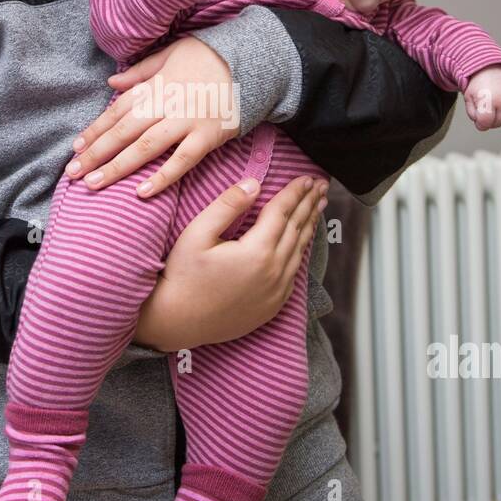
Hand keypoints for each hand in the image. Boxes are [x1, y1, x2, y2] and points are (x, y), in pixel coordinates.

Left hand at [67, 36, 241, 197]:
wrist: (252, 60)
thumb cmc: (211, 56)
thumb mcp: (171, 53)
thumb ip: (140, 71)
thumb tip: (112, 82)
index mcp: (154, 85)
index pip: (117, 111)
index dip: (94, 131)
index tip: (75, 149)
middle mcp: (165, 103)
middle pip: (123, 132)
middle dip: (96, 153)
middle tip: (73, 173)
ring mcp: (186, 121)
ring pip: (145, 147)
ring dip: (117, 167)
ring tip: (93, 184)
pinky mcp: (208, 136)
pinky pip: (182, 160)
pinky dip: (163, 177)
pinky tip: (142, 192)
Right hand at [133, 174, 329, 350]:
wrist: (178, 322)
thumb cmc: (183, 276)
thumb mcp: (197, 234)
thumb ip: (227, 206)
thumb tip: (254, 184)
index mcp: (257, 251)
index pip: (283, 212)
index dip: (295, 192)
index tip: (308, 178)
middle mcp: (273, 272)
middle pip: (296, 229)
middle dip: (309, 204)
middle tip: (322, 186)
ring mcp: (276, 291)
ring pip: (299, 251)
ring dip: (309, 225)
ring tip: (318, 207)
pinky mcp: (273, 305)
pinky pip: (294, 273)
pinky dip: (300, 252)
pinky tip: (302, 242)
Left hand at [464, 65, 500, 129]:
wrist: (491, 69)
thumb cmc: (478, 85)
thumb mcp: (468, 98)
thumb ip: (472, 114)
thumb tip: (482, 125)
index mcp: (488, 100)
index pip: (485, 123)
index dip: (480, 124)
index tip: (477, 119)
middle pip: (496, 124)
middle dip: (488, 121)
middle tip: (484, 111)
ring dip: (497, 118)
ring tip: (491, 106)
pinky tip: (499, 103)